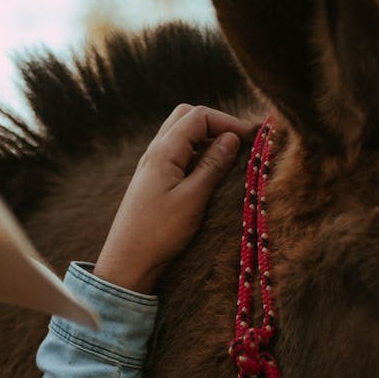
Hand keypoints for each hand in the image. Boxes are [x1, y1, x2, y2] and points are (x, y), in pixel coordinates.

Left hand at [93, 104, 250, 293]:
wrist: (128, 261)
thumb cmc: (159, 233)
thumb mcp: (192, 198)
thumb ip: (213, 165)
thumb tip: (232, 137)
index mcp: (163, 151)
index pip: (198, 116)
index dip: (227, 121)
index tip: (250, 138)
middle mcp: (154, 152)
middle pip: (186, 117)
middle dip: (215, 123)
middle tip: (238, 141)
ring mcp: (152, 165)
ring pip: (180, 135)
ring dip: (205, 137)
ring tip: (228, 156)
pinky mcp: (153, 180)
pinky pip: (177, 153)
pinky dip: (196, 153)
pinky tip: (209, 171)